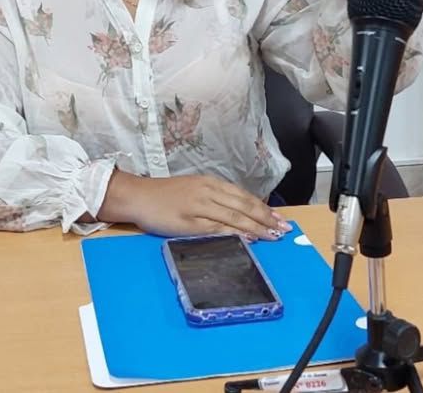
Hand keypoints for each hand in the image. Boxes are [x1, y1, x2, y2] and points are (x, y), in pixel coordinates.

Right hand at [97, 171, 290, 241]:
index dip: (263, 208)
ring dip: (256, 228)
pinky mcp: (188, 223)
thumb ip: (215, 199)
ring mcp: (198, 207)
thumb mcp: (194, 190)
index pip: (243, 196)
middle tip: (283, 229)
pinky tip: (247, 239)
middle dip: (266, 218)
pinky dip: (234, 234)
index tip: (279, 218)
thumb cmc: (165, 195)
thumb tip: (240, 214)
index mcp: (210, 183)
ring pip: (233, 217)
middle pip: (243, 206)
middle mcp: (207, 192)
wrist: (138, 196)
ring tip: (272, 237)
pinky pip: (216, 228)